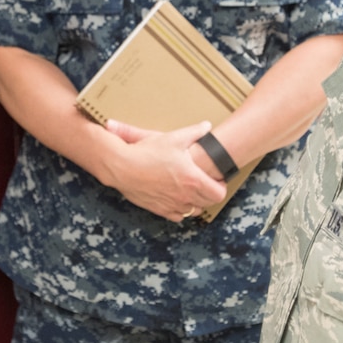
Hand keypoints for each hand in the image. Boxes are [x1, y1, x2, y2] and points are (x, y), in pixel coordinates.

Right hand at [102, 120, 230, 221]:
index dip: (221, 187)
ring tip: (191, 190)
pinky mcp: (160, 210)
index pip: (218, 193)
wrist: (122, 166)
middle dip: (210, 194)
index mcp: (192, 179)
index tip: (217, 179)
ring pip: (193, 211)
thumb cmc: (147, 152)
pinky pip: (178, 216)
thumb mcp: (174, 138)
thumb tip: (207, 126)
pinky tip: (177, 198)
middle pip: (208, 203)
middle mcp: (185, 196)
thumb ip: (194, 132)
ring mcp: (172, 205)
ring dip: (196, 203)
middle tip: (206, 183)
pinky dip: (180, 209)